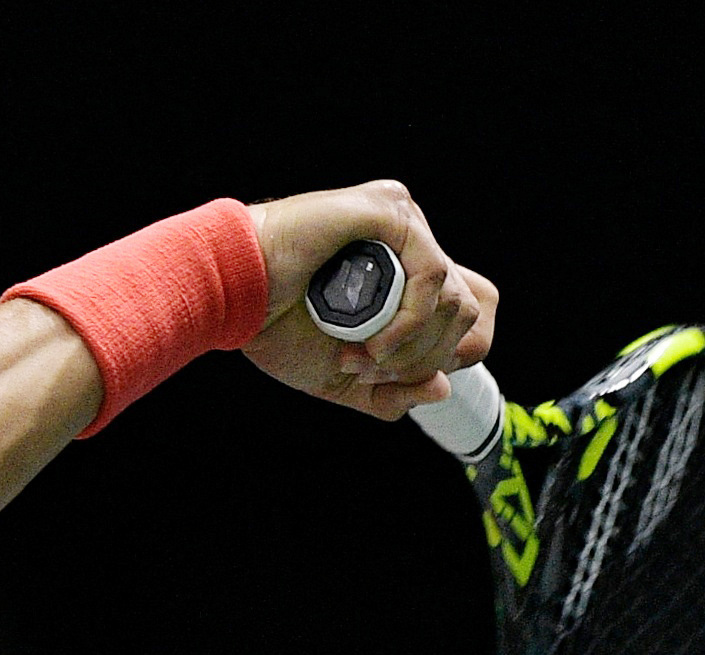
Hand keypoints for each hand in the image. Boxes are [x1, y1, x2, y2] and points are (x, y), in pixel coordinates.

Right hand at [241, 179, 496, 422]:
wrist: (232, 296)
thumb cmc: (273, 328)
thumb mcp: (340, 379)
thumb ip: (390, 392)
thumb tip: (443, 388)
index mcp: (404, 273)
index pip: (471, 309)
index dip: (451, 353)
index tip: (393, 375)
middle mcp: (411, 242)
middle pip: (468, 312)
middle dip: (423, 360)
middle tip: (366, 368)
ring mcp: (404, 222)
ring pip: (455, 299)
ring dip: (409, 347)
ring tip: (359, 355)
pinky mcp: (391, 211)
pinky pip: (434, 274)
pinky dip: (409, 322)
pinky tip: (372, 342)